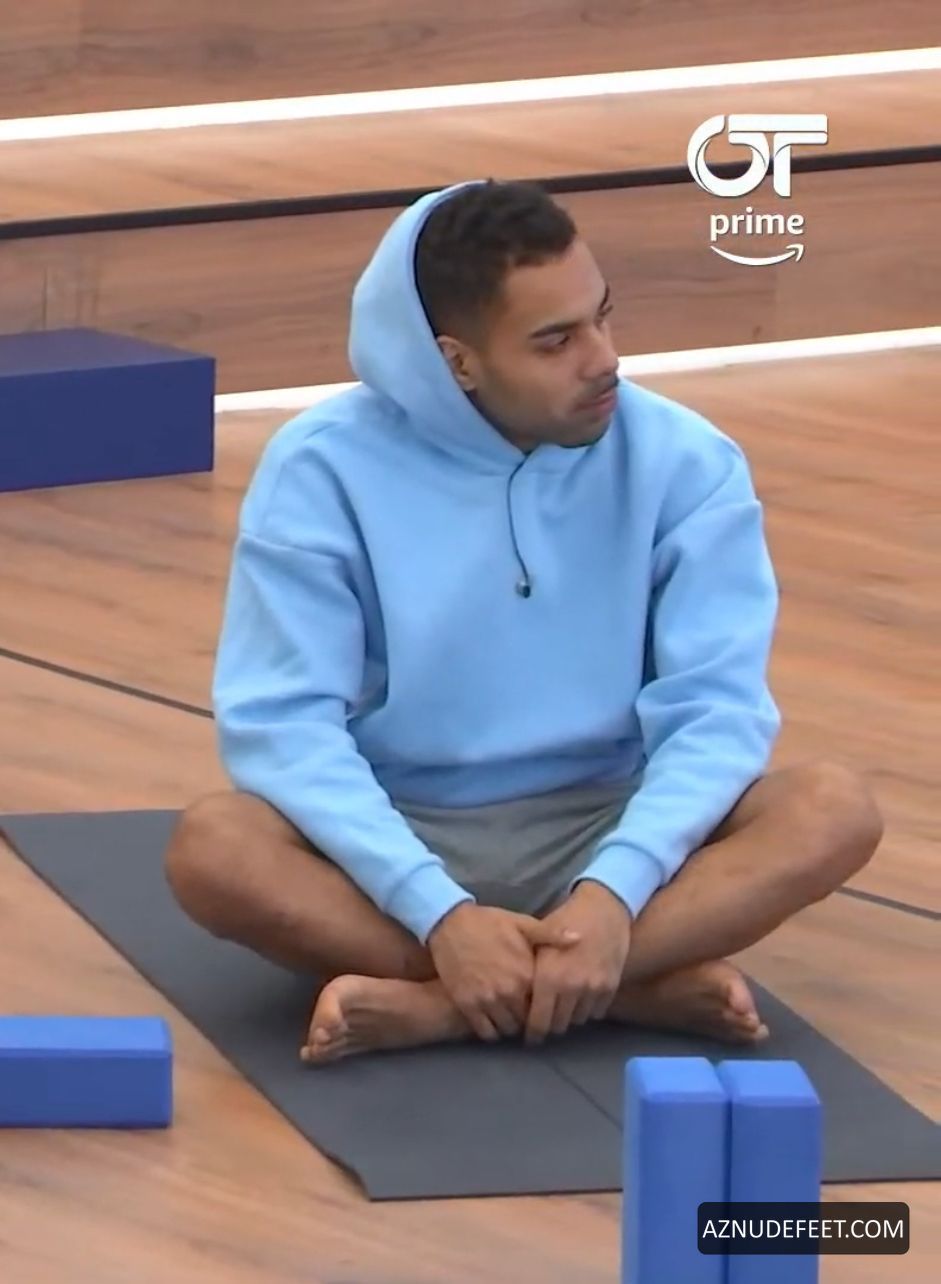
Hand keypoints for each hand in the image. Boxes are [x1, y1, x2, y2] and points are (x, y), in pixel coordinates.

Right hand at [427, 902, 581, 1041]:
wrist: (449, 921)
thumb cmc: (489, 922)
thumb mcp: (522, 924)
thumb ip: (551, 935)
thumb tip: (579, 938)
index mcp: (526, 974)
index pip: (545, 1004)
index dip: (545, 1005)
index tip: (542, 1003)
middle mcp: (508, 991)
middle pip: (527, 1021)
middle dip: (528, 1019)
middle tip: (526, 1013)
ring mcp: (486, 1000)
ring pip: (507, 1029)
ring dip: (510, 1025)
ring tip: (510, 1016)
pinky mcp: (467, 1005)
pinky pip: (485, 1033)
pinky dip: (492, 1031)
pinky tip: (493, 1019)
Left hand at [524, 882, 632, 1044]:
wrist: (604, 907)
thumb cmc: (565, 919)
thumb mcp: (539, 940)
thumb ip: (529, 970)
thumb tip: (513, 997)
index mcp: (549, 977)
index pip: (538, 1022)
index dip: (532, 1033)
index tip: (530, 1035)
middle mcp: (571, 987)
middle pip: (558, 1026)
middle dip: (550, 1025)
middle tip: (545, 1021)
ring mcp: (593, 988)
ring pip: (577, 1020)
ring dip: (569, 1017)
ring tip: (563, 1008)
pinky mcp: (611, 987)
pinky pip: (596, 1012)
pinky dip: (588, 1009)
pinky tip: (581, 997)